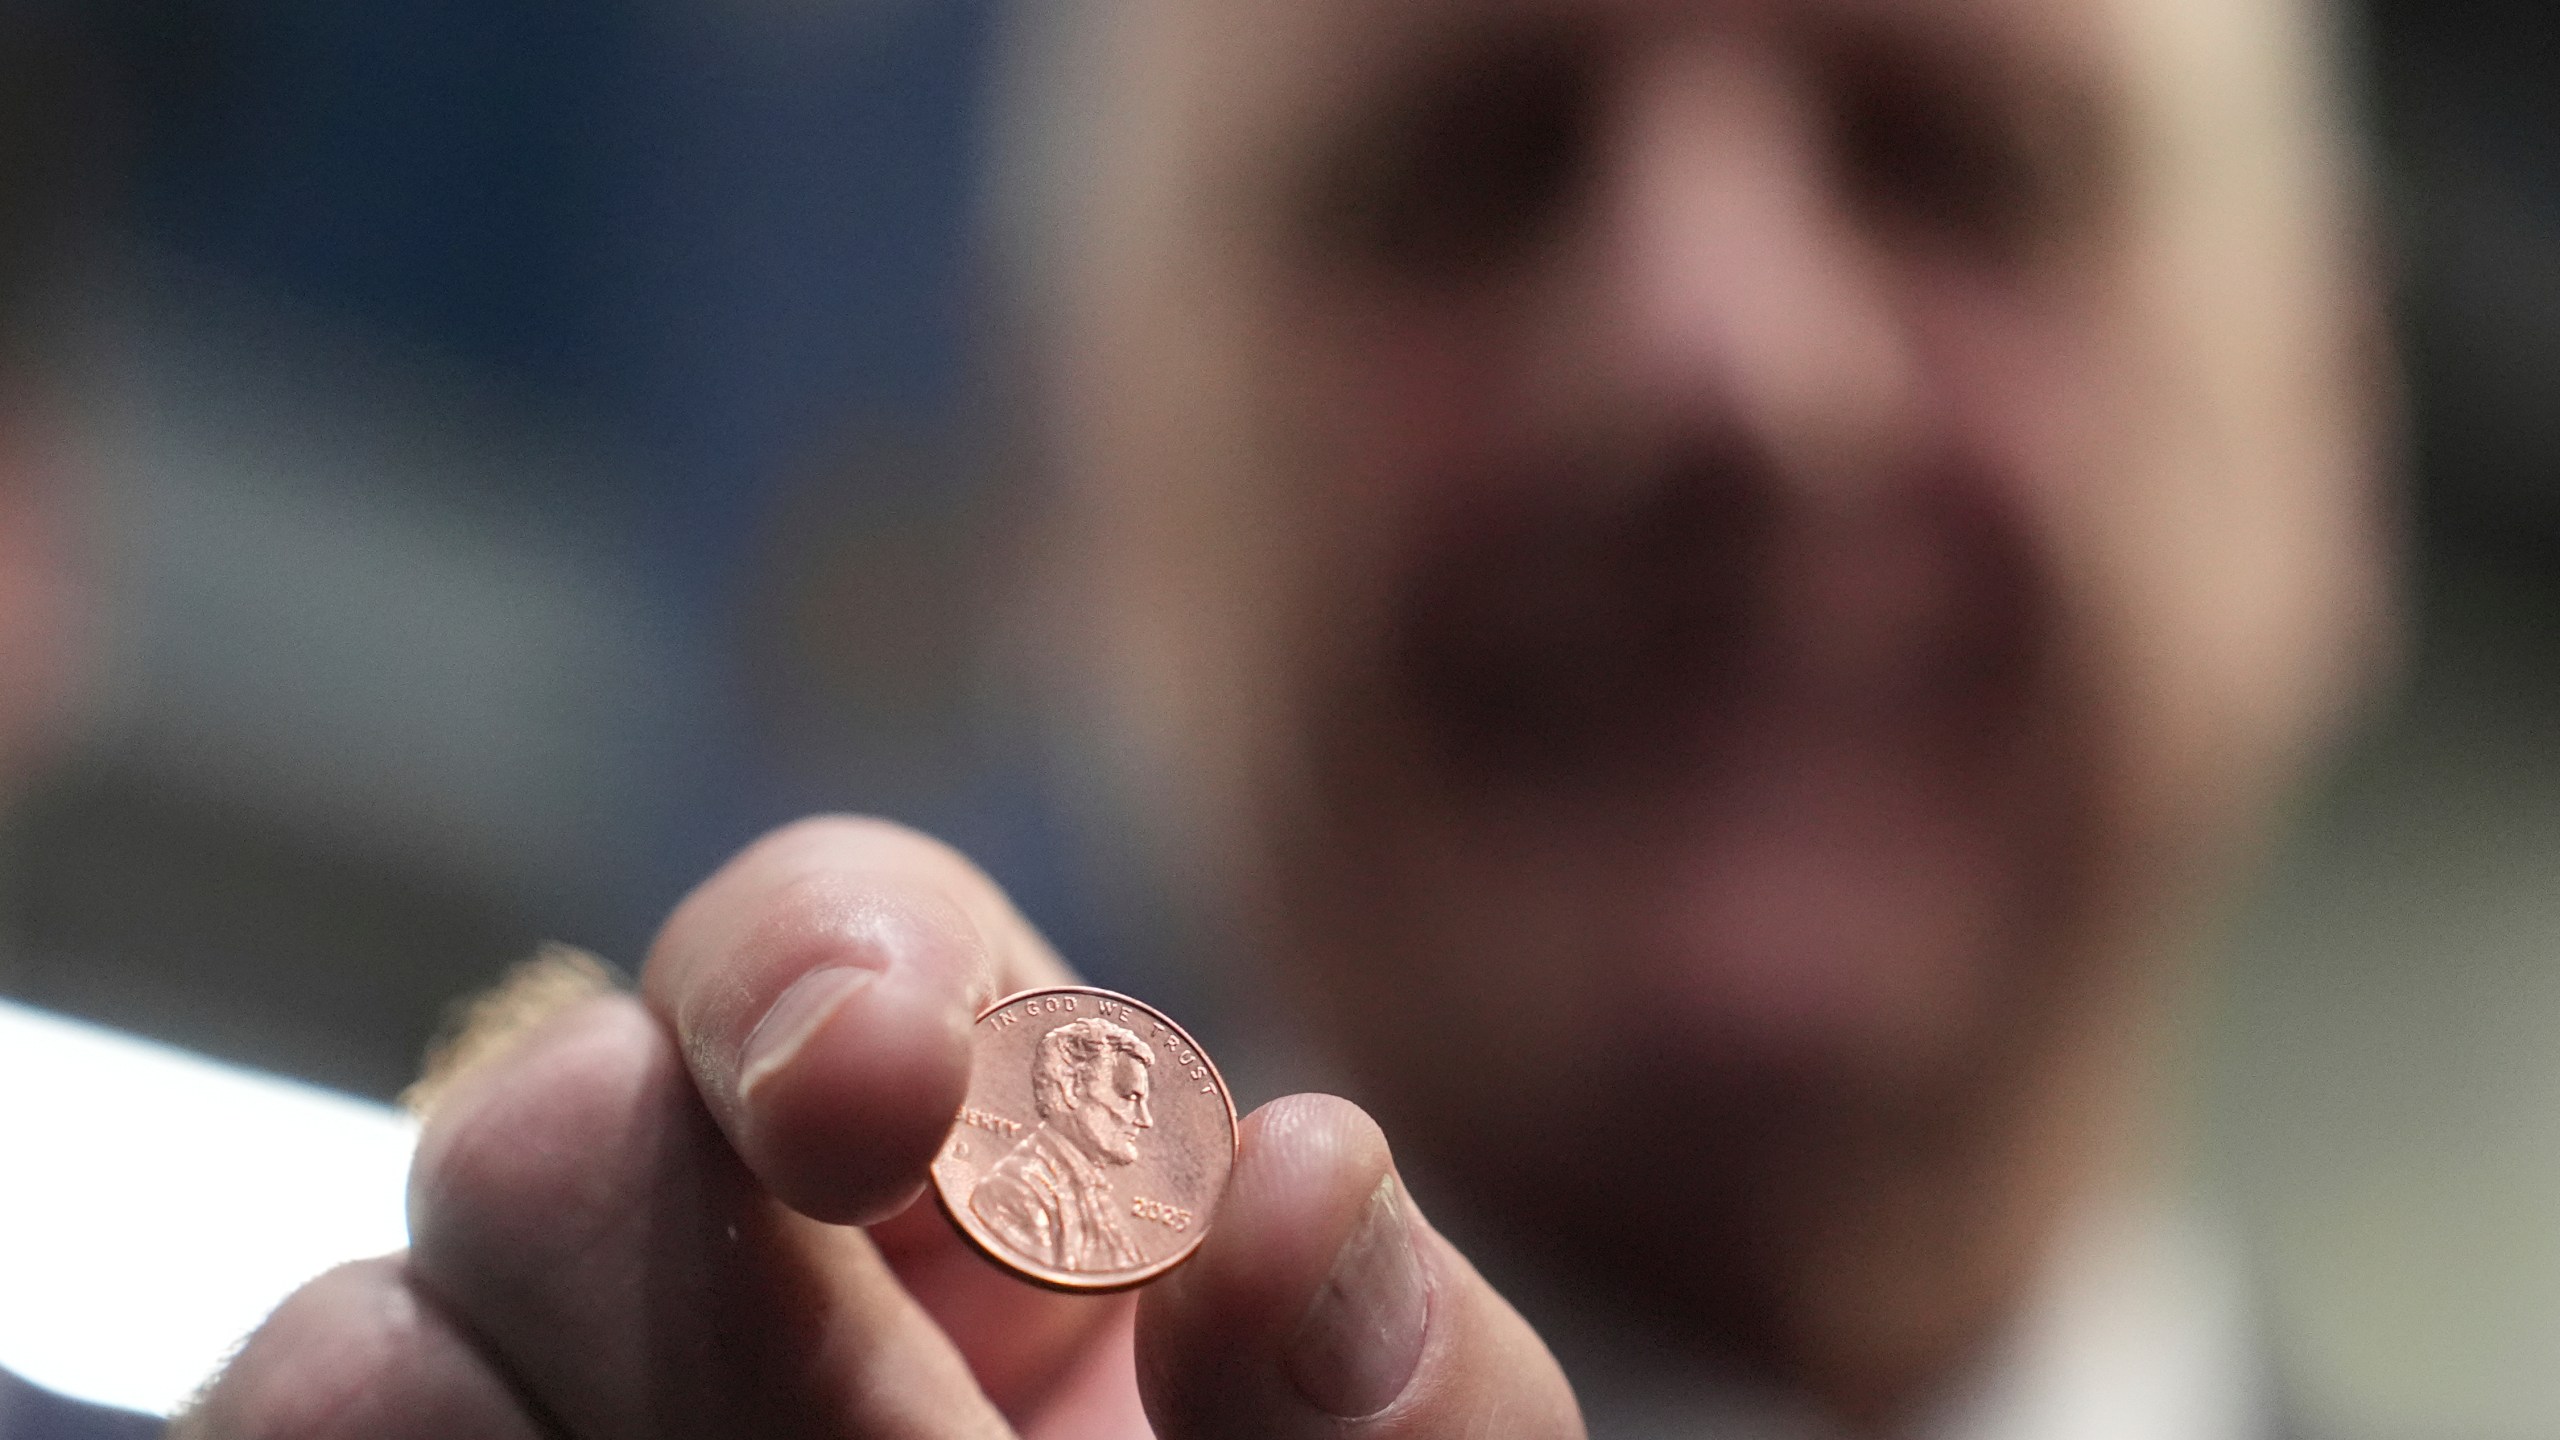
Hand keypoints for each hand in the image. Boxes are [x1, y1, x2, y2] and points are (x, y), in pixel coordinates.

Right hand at [174, 817, 1583, 1439]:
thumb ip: (1382, 1367)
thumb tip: (1303, 1172)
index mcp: (989, 1164)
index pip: (832, 940)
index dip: (824, 976)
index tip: (883, 1095)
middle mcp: (723, 1255)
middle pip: (556, 1128)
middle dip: (723, 1329)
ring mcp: (526, 1422)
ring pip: (352, 1351)